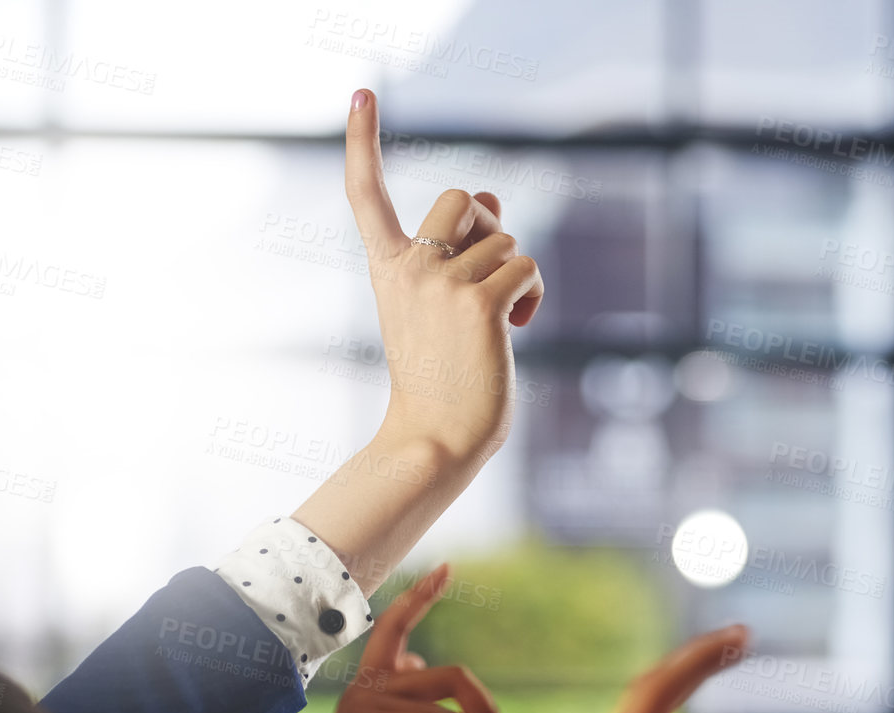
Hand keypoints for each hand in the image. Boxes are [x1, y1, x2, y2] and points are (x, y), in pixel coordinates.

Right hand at [344, 88, 543, 466]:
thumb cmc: (442, 379)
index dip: (363, 142)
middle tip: (493, 269)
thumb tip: (492, 195)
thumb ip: (457, 251)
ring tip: (502, 321)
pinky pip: (526, 269)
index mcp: (387, 269)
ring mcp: (442, 283)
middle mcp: (409, 268)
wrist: (436, 437)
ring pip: (506, 239)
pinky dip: (532, 297)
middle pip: (463, 197)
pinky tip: (514, 330)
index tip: (361, 94)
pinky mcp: (479, 304)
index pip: (365, 194)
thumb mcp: (438, 307)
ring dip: (516, 275)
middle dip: (492, 223)